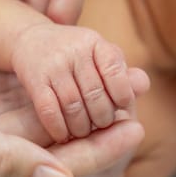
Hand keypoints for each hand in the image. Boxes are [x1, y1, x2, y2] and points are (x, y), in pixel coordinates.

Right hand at [0, 73, 144, 176]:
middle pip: (63, 134)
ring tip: (113, 72)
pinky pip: (17, 96)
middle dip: (101, 112)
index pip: (64, 165)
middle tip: (135, 88)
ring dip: (80, 91)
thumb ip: (4, 166)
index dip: (103, 148)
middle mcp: (0, 161)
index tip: (136, 129)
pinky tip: (67, 71)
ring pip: (45, 111)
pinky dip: (46, 83)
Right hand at [11, 22, 148, 142]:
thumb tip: (143, 85)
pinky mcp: (34, 78)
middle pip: (94, 92)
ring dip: (81, 126)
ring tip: (84, 133)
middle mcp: (74, 50)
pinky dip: (58, 127)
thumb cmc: (77, 55)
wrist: (32, 40)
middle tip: (103, 126)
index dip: (122, 92)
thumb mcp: (100, 54)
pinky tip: (63, 136)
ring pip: (73, 104)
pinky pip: (49, 108)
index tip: (123, 107)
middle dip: (102, 116)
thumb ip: (121, 71)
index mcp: (95, 43)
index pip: (115, 69)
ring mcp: (53, 64)